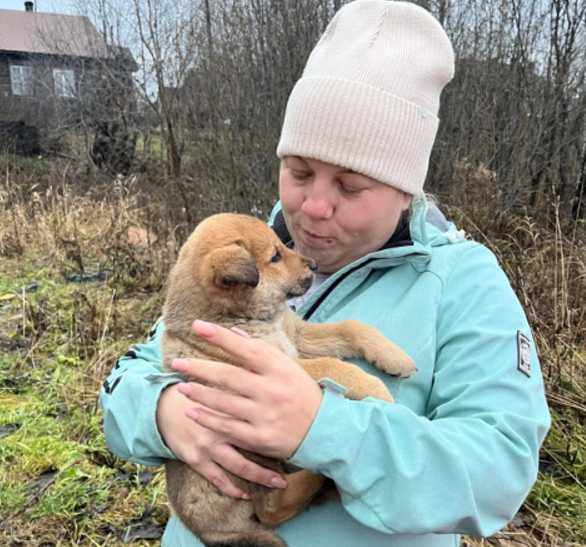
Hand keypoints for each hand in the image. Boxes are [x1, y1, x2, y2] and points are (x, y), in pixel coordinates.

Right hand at [156, 381, 287, 498]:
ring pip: (240, 465)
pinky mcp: (196, 458)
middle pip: (255, 443)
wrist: (165, 406)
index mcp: (229, 404)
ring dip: (260, 476)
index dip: (279, 427)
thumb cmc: (199, 392)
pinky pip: (217, 478)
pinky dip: (232, 488)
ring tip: (279, 483)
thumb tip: (272, 387)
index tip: (299, 435)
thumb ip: (246, 387)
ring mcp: (209, 444)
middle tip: (297, 460)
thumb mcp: (222, 385)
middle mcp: (221, 425)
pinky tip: (245, 495)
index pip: (260, 417)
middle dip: (276, 455)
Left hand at [172, 320, 323, 459]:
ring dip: (200, 394)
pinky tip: (193, 412)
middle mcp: (271, 391)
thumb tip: (235, 334)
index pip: (245, 349)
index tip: (197, 326)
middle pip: (229, 377)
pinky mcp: (260, 438)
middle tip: (177, 363)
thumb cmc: (300, 392)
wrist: (322, 430)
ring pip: (224, 403)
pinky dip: (208, 420)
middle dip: (200, 368)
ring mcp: (265, 416)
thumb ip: (261, 350)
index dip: (220, 337)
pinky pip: (228, 428)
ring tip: (181, 387)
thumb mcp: (287, 367)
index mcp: (279, 369)